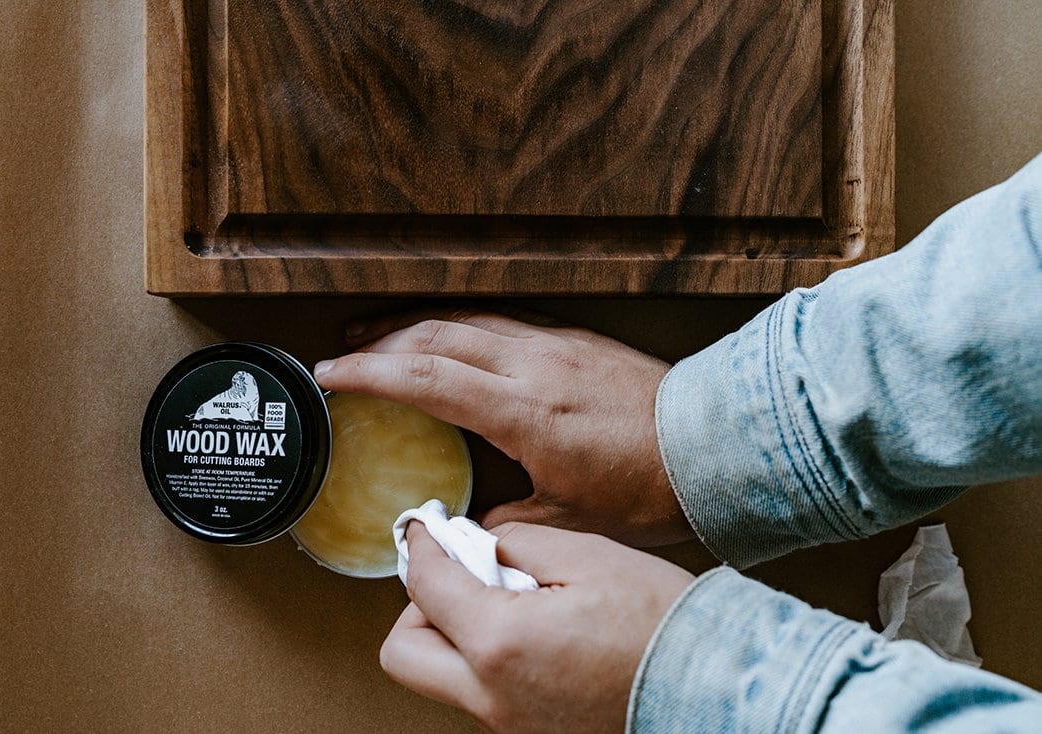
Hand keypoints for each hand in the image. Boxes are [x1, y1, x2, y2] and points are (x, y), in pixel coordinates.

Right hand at [313, 309, 692, 545]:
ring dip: (417, 324)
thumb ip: (510, 525)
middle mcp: (533, 366)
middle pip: (436, 336)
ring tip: (383, 334)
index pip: (426, 379)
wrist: (712, 446)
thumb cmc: (648, 487)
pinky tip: (454, 331)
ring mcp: (555, 345)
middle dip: (381, 340)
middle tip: (345, 352)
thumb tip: (475, 531)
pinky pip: (504, 317)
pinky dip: (464, 322)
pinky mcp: (576, 339)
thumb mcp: (570, 521)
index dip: (370, 374)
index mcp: (524, 412)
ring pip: (468, 319)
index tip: (331, 376)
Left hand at [381, 522, 694, 732]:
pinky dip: (488, 656)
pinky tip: (535, 629)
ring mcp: (510, 723)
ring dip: (455, 632)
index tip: (425, 528)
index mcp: (499, 643)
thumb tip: (477, 543)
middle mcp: (492, 696)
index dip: (420, 545)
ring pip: (441, 676)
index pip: (425, 586)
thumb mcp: (587, 556)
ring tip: (510, 599)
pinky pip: (482, 691)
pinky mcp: (531, 733)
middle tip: (459, 576)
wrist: (717, 687)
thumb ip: (516, 543)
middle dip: (419, 607)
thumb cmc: (660, 623)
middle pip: (403, 653)